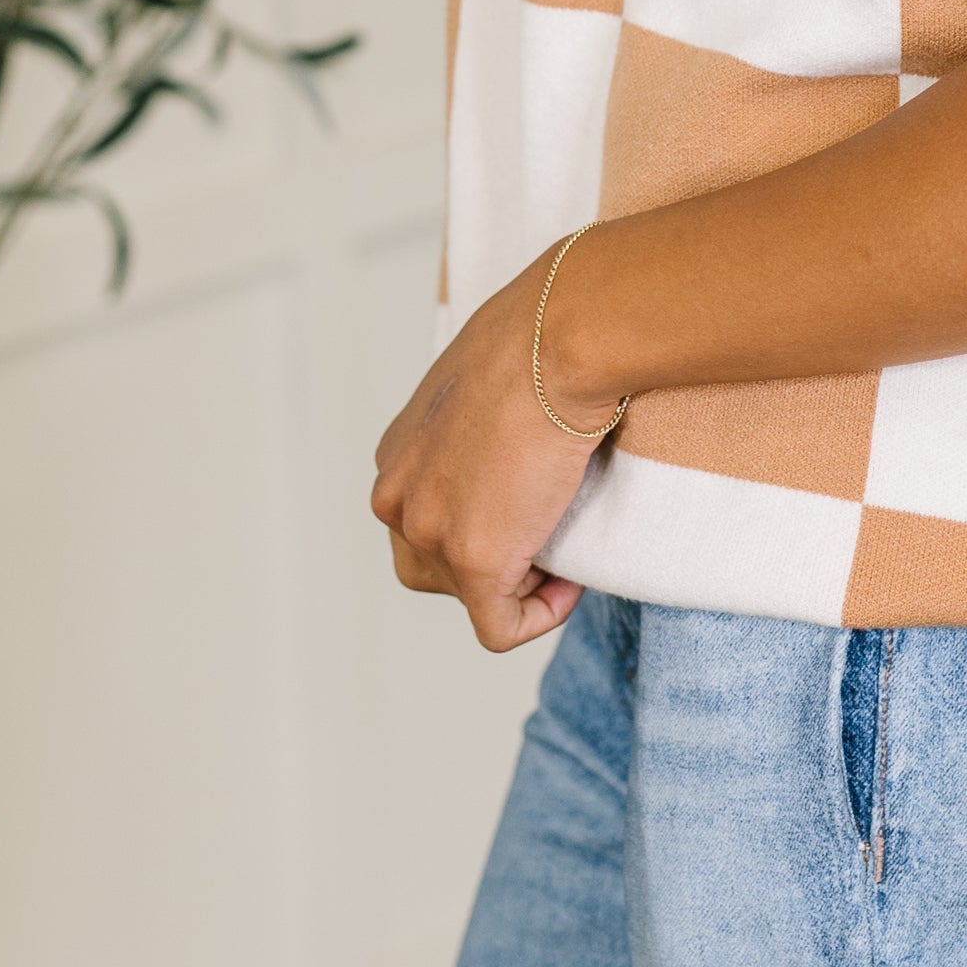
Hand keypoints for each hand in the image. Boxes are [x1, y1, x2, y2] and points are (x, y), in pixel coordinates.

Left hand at [370, 262, 615, 650]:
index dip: (479, 523)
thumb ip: (477, 425)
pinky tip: (570, 584)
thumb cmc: (537, 340)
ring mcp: (429, 532)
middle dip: (489, 560)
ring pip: (466, 596)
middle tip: (544, 527)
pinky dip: (538, 616)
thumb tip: (517, 439)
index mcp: (397, 456)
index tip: (529, 504)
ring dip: (515, 584)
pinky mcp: (473, 561)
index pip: (422, 519)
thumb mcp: (482, 382)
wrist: (557, 342)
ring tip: (560, 546)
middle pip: (431, 567)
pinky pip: (499, 627)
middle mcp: (396, 497)